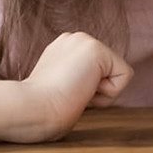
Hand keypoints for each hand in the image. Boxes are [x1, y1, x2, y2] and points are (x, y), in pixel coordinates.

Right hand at [0, 32, 133, 143]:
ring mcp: (84, 40)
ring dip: (100, 95)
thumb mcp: (57, 91)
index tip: (60, 96)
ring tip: (71, 94)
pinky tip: (82, 91)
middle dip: (94, 92)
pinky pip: (125, 76)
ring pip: (117, 74)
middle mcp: (74, 39)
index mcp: (62, 49)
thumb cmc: (37, 113)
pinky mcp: (96, 48)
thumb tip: (89, 88)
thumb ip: (73, 83)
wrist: (26, 111)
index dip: (85, 93)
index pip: (96, 73)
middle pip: (109, 73)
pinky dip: (109, 93)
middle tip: (66, 96)